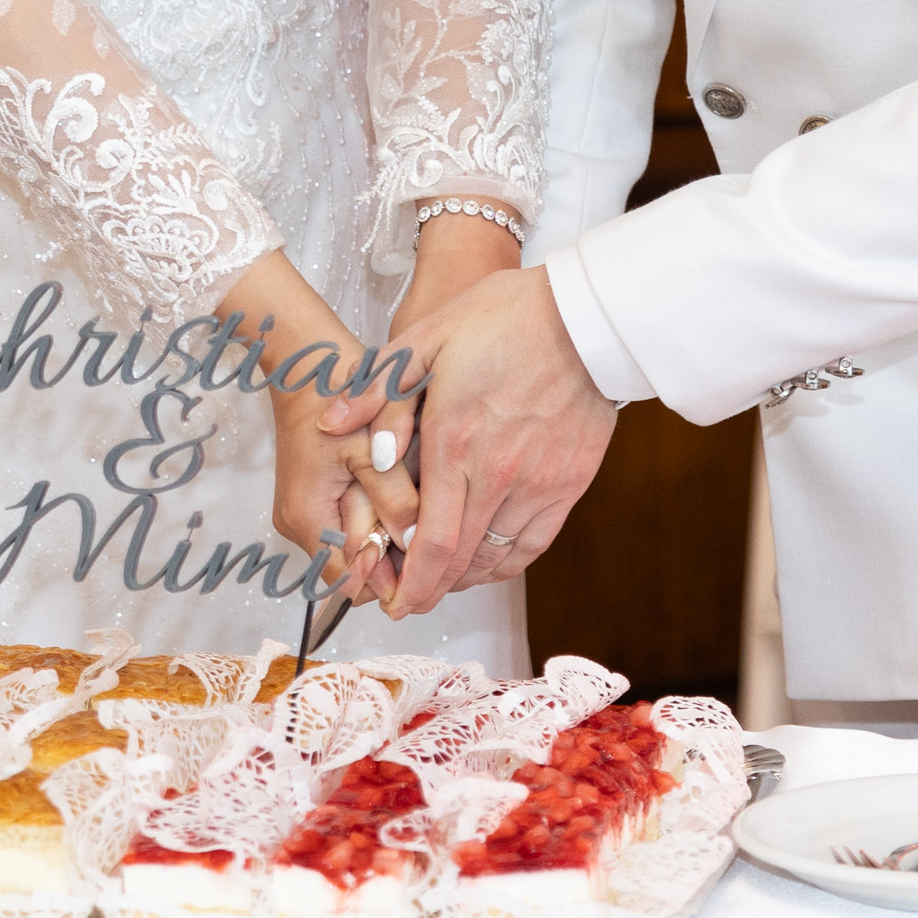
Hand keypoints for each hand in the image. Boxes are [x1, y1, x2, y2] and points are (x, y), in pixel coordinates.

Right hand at [226, 250, 408, 602]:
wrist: (306, 361)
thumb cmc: (337, 397)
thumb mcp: (373, 451)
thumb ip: (395, 502)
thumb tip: (419, 547)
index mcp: (309, 518)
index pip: (351, 583)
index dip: (391, 581)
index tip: (427, 566)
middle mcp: (300, 523)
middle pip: (352, 569)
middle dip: (391, 561)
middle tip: (428, 535)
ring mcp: (304, 510)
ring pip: (351, 548)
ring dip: (383, 540)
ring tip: (416, 513)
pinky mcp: (312, 495)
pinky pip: (345, 525)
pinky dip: (373, 521)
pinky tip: (398, 498)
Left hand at [321, 264, 617, 616]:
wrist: (586, 316)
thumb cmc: (505, 318)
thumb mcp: (427, 336)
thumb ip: (378, 389)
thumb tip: (331, 424)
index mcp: (454, 442)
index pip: (430, 544)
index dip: (408, 585)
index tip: (390, 601)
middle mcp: (496, 475)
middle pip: (458, 564)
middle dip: (426, 592)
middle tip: (405, 602)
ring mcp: (537, 484)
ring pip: (494, 559)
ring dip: (462, 580)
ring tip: (438, 580)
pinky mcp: (569, 485)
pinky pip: (532, 544)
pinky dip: (504, 563)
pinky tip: (485, 561)